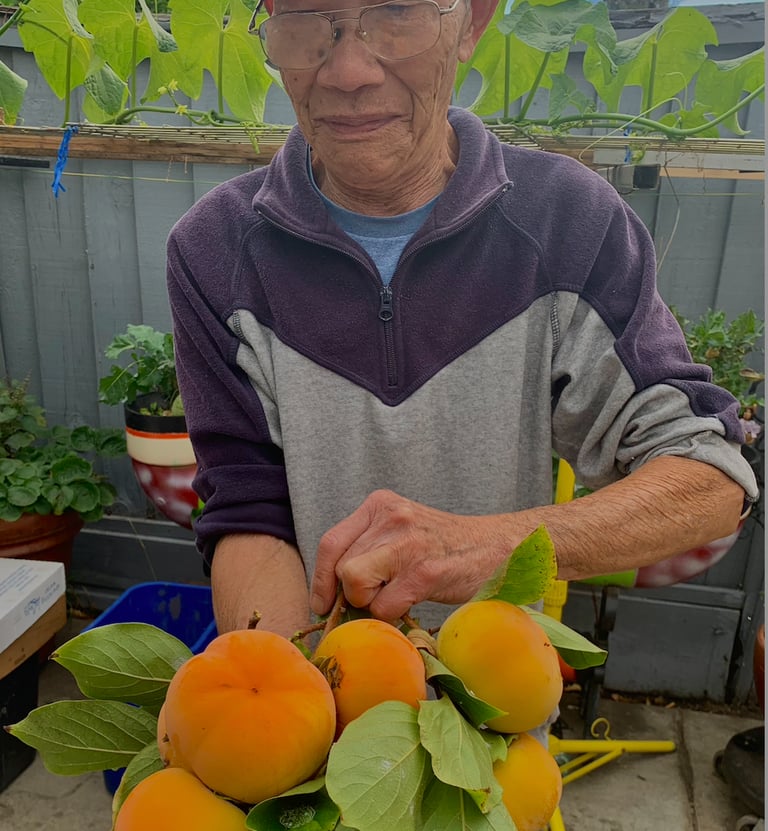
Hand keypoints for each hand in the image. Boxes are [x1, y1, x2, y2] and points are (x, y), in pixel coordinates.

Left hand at [310, 490, 505, 621]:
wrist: (497, 547)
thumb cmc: (442, 546)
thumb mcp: (400, 530)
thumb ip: (367, 547)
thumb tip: (329, 593)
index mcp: (380, 504)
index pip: (330, 543)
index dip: (320, 579)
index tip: (322, 604)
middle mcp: (391, 517)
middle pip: (341, 568)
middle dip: (351, 594)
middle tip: (374, 599)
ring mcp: (408, 544)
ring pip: (355, 585)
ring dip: (371, 603)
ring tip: (397, 595)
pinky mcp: (425, 572)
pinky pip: (384, 607)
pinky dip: (393, 614)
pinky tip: (414, 601)